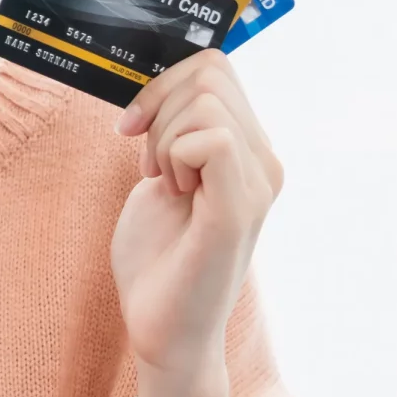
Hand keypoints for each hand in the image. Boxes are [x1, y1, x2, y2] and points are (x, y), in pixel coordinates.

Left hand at [105, 49, 281, 396]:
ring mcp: (258, 183)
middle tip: (148, 161)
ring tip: (165, 184)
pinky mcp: (239, 209)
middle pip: (211, 71)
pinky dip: (172, 156)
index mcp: (248, 150)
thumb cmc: (158, 258)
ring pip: (206, 99)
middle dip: (159, 104)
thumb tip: (159, 83)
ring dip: (163, 136)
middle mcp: (264, 161)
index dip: (163, 83)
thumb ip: (169, 130)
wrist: (161, 329)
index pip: (216, 67)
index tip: (132, 126)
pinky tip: (172, 193)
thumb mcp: (160, 176)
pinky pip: (208, 140)